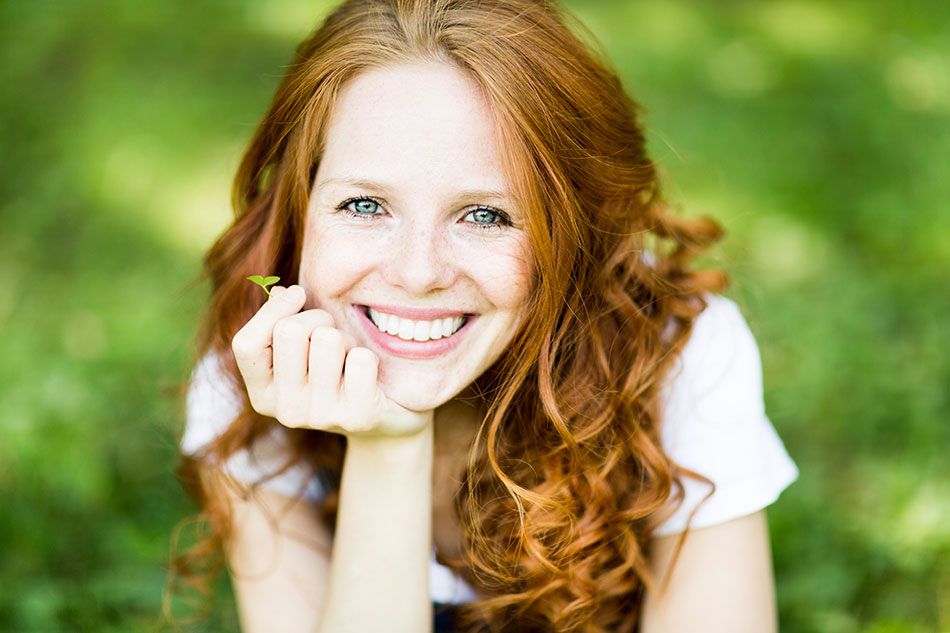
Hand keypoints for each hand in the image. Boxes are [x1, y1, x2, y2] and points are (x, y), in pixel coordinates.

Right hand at [232, 285, 432, 436]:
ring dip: (346, 340)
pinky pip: (361, 358)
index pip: (245, 344)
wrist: (383, 420)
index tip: (298, 295)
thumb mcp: (303, 350)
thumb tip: (280, 292)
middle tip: (333, 339)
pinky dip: (368, 356)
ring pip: (328, 339)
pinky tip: (368, 376)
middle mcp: (286, 412)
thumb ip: (283, 322)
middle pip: (290, 331)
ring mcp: (320, 418)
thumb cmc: (337, 372)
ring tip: (350, 360)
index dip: (272, 310)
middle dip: (318, 320)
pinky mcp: (356, 418)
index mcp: (263, 395)